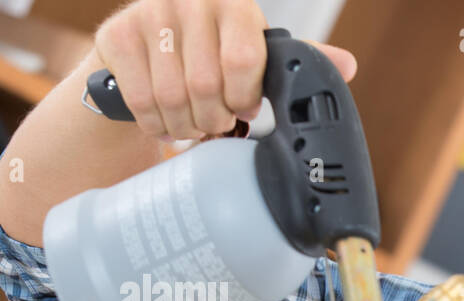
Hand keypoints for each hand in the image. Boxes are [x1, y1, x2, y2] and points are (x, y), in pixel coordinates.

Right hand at [92, 0, 356, 141]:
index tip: (244, 107)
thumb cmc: (210, 54)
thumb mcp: (254, 52)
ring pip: (174, 98)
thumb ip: (294, 58)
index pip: (244, 61)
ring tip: (192, 124)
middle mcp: (190, 0)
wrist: (143, 51)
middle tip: (216, 123)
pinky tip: (165, 122)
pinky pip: (142, 100)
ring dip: (186, 126)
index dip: (245, 97)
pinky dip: (157, 124)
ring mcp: (149, 14)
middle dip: (215, 119)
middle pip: (207, 87)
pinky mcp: (115, 35)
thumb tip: (348, 65)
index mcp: (235, 4)